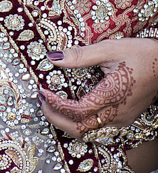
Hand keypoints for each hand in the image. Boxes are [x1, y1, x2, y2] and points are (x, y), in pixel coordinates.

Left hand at [39, 38, 157, 137]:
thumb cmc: (140, 54)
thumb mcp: (109, 49)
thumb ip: (81, 55)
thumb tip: (54, 57)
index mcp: (112, 96)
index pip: (77, 111)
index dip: (56, 104)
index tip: (42, 90)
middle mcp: (116, 113)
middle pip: (80, 129)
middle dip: (56, 118)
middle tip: (41, 100)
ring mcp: (121, 119)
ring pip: (88, 131)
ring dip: (66, 121)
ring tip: (51, 103)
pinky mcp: (124, 118)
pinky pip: (97, 127)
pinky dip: (79, 122)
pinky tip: (71, 108)